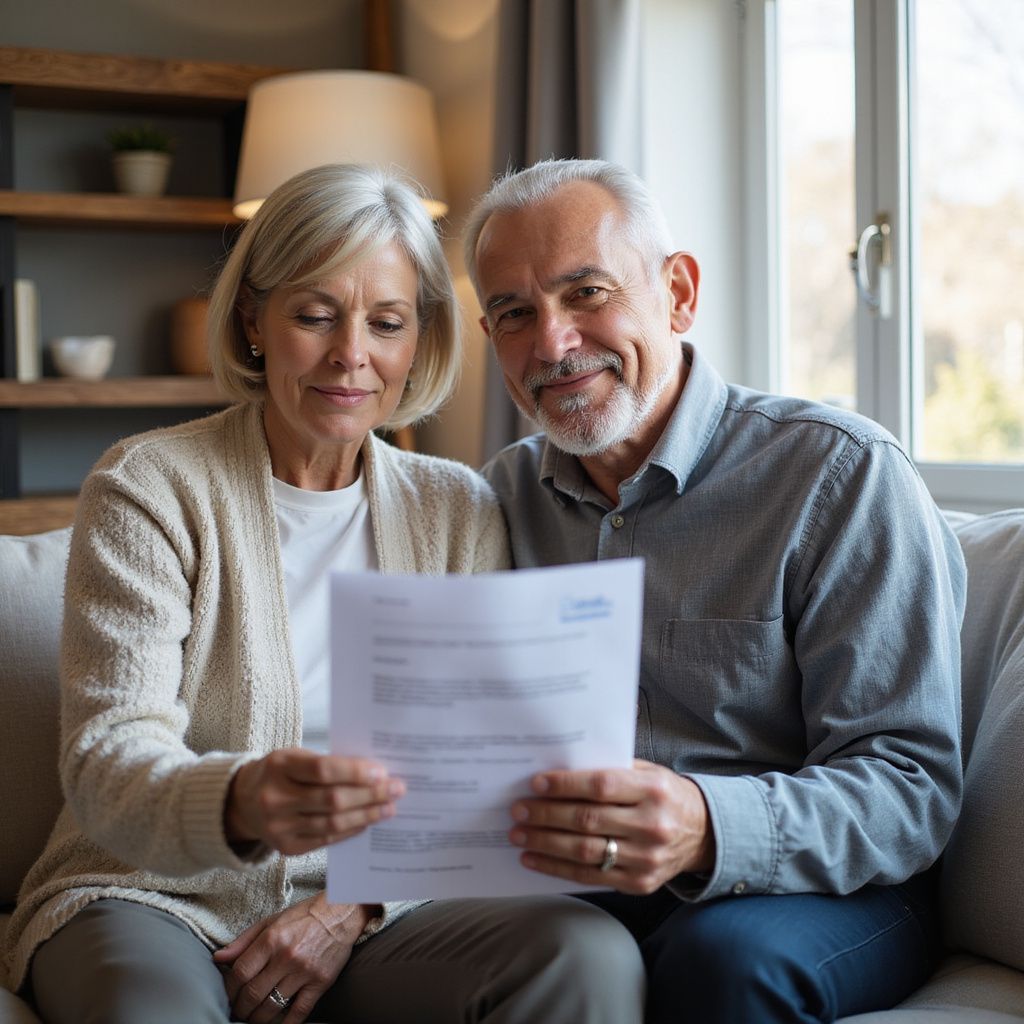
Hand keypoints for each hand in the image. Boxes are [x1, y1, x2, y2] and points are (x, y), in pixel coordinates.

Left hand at [213, 893, 378, 1022]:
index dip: (230, 989)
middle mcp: (286, 956)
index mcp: (271, 939)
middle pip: (253, 994)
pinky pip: (299, 1012)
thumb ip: (243, 941)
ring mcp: (304, 971)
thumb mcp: (271, 921)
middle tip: (240, 1011)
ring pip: (272, 1006)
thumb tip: (218, 958)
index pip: (240, 973)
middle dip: (241, 1008)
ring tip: (254, 1018)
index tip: (230, 995)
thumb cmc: (303, 916)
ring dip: (258, 1018)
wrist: (341, 912)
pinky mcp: (320, 982)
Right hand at [225, 748, 404, 854]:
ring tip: (389, 807)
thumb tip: (375, 772)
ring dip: (366, 815)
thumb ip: (329, 763)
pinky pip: (326, 840)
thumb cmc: (281, 772)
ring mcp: (278, 827)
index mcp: (279, 766)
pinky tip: (367, 822)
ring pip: (332, 824)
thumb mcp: (296, 757)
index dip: (355, 772)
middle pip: (332, 800)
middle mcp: (274, 798)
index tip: (382, 772)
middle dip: (370, 795)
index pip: (323, 770)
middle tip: (397, 789)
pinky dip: (350, 830)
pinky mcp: (286, 848)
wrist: (243, 801)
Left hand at [508, 759, 714, 893]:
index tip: (536, 783)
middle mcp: (652, 825)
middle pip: (588, 820)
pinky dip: (557, 868)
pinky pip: (590, 877)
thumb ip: (612, 769)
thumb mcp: (647, 772)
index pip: (601, 786)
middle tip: (518, 809)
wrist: (703, 833)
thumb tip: (560, 767)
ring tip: (519, 834)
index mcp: (654, 789)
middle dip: (546, 814)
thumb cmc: (664, 795)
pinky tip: (534, 858)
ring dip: (545, 843)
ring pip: (585, 852)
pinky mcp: (639, 883)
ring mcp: (646, 858)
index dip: (566, 785)